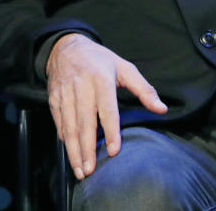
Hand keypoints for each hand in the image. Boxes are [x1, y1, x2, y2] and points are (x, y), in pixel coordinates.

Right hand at [45, 33, 166, 180]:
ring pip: (68, 124)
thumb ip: (144, 89)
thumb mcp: (124, 67)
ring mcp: (64, 91)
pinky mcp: (53, 96)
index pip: (107, 109)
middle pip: (84, 121)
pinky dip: (63, 136)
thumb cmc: (100, 59)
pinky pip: (58, 119)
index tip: (114, 151)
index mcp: (100, 78)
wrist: (66, 45)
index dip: (111, 131)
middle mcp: (80, 85)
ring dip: (73, 148)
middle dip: (87, 147)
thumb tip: (162, 109)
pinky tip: (70, 151)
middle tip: (91, 170)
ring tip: (80, 169)